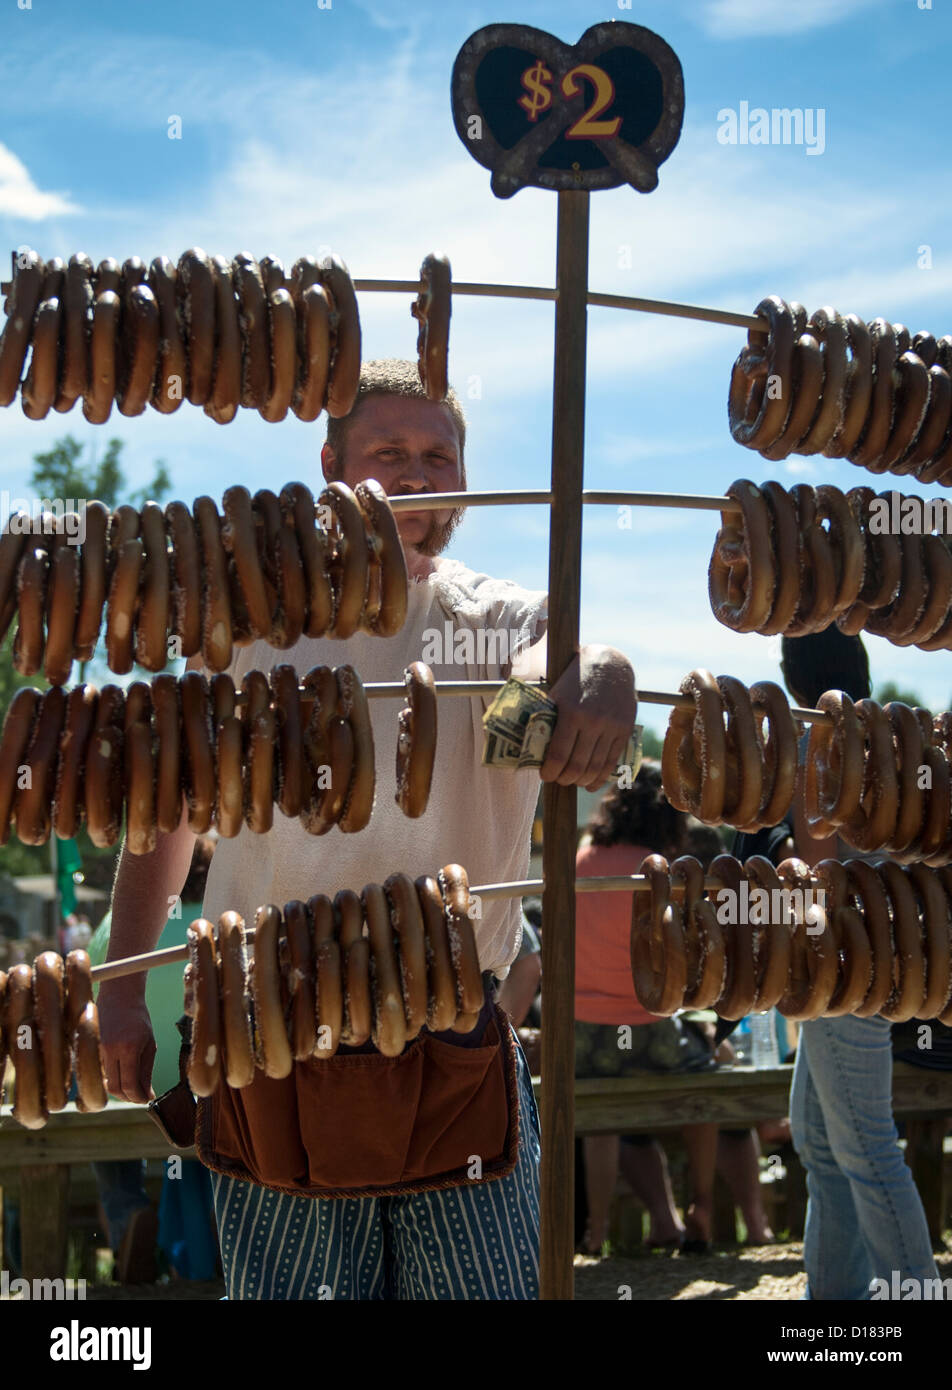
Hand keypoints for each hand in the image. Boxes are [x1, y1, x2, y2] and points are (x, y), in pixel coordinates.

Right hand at [97, 980, 156, 1103]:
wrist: (118, 996)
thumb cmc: (138, 1019)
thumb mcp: (149, 1044)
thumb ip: (146, 1072)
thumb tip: (147, 1096)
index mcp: (128, 1048)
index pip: (129, 1085)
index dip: (137, 1097)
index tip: (145, 1099)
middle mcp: (109, 1050)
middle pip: (114, 1088)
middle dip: (127, 1096)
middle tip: (138, 1095)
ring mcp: (97, 1049)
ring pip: (106, 1081)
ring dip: (119, 1086)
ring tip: (131, 1079)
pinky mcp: (89, 1049)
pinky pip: (100, 1071)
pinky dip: (110, 1075)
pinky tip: (119, 1066)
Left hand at [540, 644, 635, 790]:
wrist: (609, 664)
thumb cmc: (575, 679)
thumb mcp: (556, 693)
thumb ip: (546, 716)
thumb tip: (527, 744)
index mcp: (571, 712)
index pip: (558, 754)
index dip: (550, 771)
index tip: (544, 776)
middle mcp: (593, 721)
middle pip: (577, 765)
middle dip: (564, 779)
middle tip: (557, 780)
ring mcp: (611, 727)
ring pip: (595, 767)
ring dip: (582, 781)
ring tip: (572, 782)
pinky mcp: (624, 730)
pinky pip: (612, 762)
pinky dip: (600, 778)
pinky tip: (591, 784)